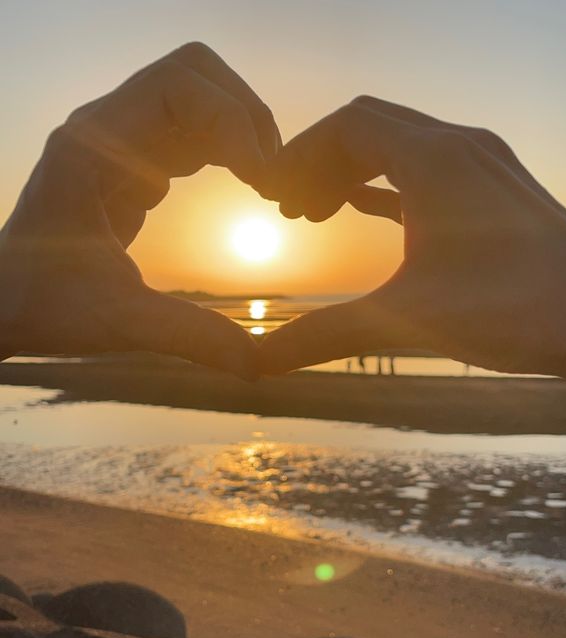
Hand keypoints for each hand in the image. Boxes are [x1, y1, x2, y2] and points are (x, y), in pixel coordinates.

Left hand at [0, 44, 280, 378]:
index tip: (261, 181)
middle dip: (244, 115)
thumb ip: (189, 336)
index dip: (232, 122)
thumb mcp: (118, 322)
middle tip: (269, 177)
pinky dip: (228, 149)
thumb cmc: (44, 306)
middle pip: (194, 74)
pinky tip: (246, 188)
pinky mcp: (132, 162)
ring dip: (241, 131)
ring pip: (197, 97)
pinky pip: (192, 131)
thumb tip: (258, 365)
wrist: (7, 302)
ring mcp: (119, 141)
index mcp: (91, 148)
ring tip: (266, 185)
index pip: (177, 87)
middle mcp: (104, 129)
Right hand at [259, 97, 565, 383]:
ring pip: (401, 144)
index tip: (271, 196)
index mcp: (434, 159)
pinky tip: (366, 211)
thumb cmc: (517, 310)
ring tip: (316, 215)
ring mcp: (485, 167)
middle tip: (288, 211)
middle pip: (371, 127)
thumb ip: (325, 335)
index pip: (347, 125)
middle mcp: (461, 147)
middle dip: (320, 162)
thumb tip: (257, 364)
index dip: (299, 156)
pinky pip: (428, 169)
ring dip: (353, 171)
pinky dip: (387, 184)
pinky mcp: (498, 193)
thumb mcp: (406, 318)